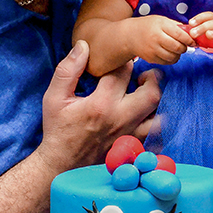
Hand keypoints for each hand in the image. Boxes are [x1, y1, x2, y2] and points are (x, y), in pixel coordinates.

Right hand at [39, 41, 160, 170]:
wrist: (61, 166)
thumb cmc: (58, 130)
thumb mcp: (54, 97)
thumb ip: (68, 70)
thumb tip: (84, 46)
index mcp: (101, 104)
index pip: (123, 72)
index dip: (124, 62)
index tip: (120, 62)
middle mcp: (120, 119)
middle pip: (152, 93)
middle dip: (152, 78)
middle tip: (143, 75)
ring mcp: (130, 136)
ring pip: (158, 115)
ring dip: (155, 102)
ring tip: (145, 95)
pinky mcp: (133, 148)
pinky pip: (155, 134)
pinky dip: (154, 122)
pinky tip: (145, 116)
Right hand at [128, 16, 194, 65]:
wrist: (130, 35)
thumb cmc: (149, 26)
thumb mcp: (162, 20)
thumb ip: (176, 26)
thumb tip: (192, 32)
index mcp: (161, 25)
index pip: (179, 35)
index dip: (189, 40)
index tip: (193, 41)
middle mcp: (156, 37)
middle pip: (177, 47)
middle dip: (184, 48)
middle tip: (185, 46)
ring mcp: (152, 49)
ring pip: (173, 57)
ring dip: (178, 55)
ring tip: (177, 50)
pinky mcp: (150, 58)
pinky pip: (166, 62)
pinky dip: (171, 59)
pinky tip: (170, 54)